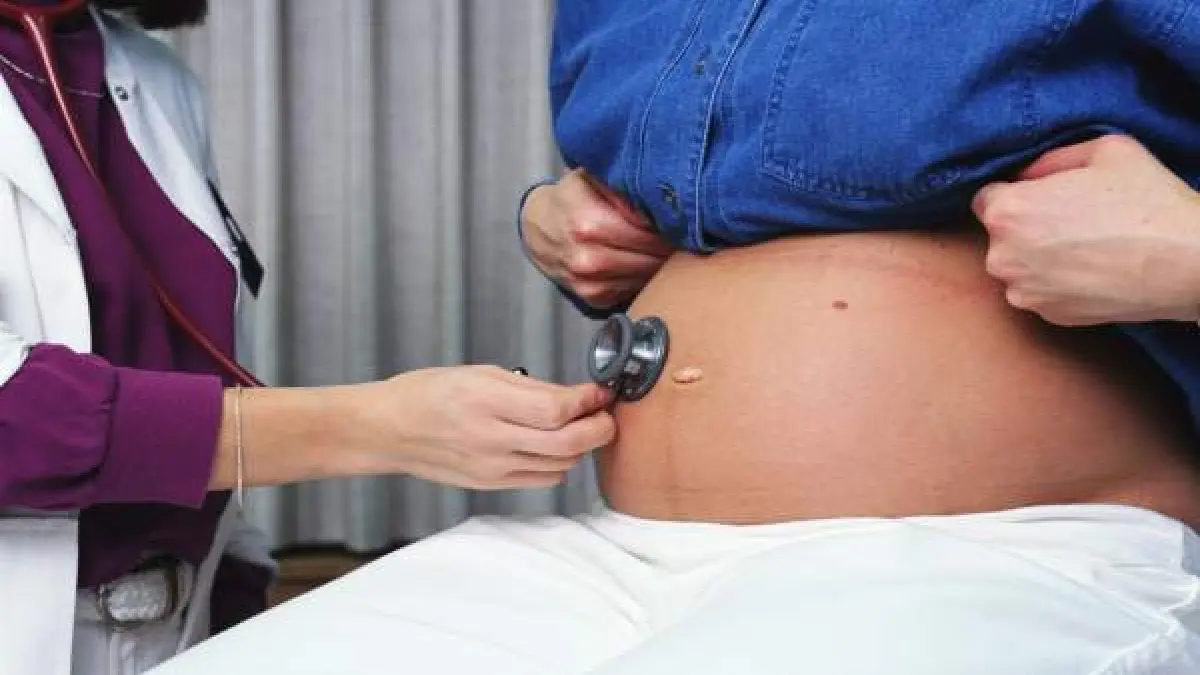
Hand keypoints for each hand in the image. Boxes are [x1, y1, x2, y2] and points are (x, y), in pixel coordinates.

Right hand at [352, 366, 614, 489]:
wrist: (389, 431)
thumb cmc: (429, 393)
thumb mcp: (480, 373)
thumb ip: (531, 387)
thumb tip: (576, 395)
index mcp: (485, 402)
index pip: (556, 410)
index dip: (588, 401)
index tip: (599, 391)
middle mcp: (490, 439)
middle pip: (567, 444)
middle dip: (599, 428)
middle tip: (606, 413)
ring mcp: (491, 468)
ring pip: (561, 465)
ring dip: (580, 445)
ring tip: (579, 425)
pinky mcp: (491, 484)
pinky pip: (542, 479)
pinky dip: (559, 463)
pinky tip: (553, 445)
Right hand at [521, 168, 673, 308]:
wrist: (537, 228)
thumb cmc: (570, 198)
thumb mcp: (592, 178)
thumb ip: (625, 186)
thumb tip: (664, 193)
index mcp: (589, 224)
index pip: (649, 229)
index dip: (668, 222)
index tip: (680, 215)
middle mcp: (588, 257)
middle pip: (651, 255)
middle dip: (670, 243)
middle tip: (683, 232)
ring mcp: (589, 282)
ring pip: (645, 275)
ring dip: (661, 261)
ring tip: (667, 244)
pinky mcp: (593, 297)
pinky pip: (633, 288)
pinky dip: (644, 275)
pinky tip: (644, 260)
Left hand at [973, 135, 1199, 325]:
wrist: (1189, 263)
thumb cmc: (1148, 201)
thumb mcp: (1103, 150)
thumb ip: (1050, 159)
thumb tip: (1026, 174)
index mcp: (1007, 212)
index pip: (986, 199)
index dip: (1015, 194)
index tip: (1043, 196)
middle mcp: (1003, 258)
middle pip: (1000, 236)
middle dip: (1025, 226)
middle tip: (1071, 220)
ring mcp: (1024, 293)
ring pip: (1019, 267)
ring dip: (1039, 257)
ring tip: (1085, 246)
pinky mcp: (1048, 316)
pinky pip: (1041, 291)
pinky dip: (1057, 282)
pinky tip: (1092, 269)